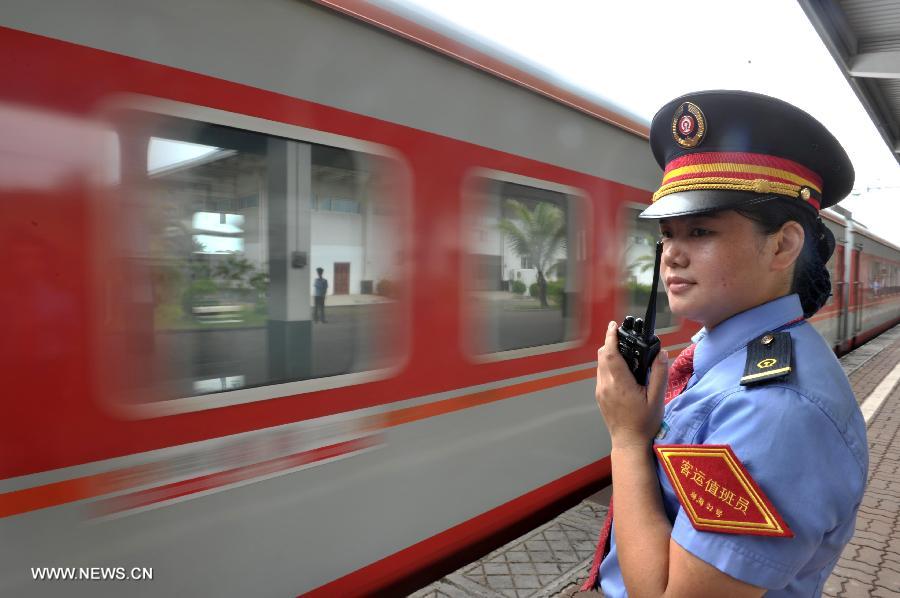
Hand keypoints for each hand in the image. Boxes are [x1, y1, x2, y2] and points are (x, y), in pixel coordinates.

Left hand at [595, 321, 668, 449]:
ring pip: (600, 365)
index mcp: (620, 384)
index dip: (611, 337)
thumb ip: (659, 374)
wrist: (629, 442)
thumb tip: (661, 353)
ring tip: (624, 351)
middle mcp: (606, 385)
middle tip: (622, 335)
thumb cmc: (644, 423)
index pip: (611, 354)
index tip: (613, 326)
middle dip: (611, 342)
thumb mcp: (657, 398)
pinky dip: (608, 365)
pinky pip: (601, 374)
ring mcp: (601, 391)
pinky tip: (621, 369)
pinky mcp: (600, 396)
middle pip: (603, 356)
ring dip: (609, 354)